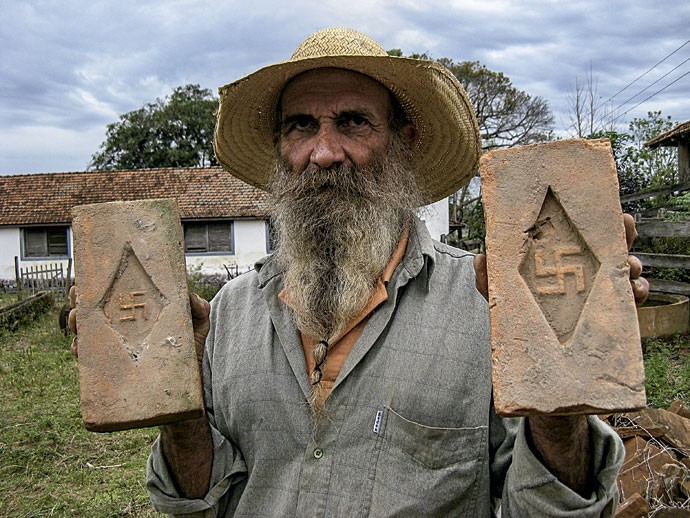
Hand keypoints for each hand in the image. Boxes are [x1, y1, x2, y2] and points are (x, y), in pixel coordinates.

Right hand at [68, 287, 210, 359]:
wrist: (192, 382)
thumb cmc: (192, 349)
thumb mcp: (198, 324)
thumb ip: (199, 308)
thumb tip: (191, 297)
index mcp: (140, 314)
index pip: (114, 297)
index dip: (95, 288)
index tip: (83, 282)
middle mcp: (126, 330)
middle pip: (93, 313)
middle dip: (78, 304)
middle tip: (77, 300)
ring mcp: (119, 349)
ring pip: (86, 334)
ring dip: (76, 325)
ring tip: (76, 319)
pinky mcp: (116, 369)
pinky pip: (90, 360)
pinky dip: (81, 352)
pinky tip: (80, 347)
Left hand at [474, 213, 649, 304]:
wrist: (528, 347)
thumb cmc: (517, 312)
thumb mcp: (500, 295)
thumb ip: (488, 278)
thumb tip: (479, 258)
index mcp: (561, 259)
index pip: (581, 234)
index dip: (595, 219)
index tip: (606, 207)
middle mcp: (585, 271)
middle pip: (611, 245)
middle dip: (624, 233)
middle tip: (625, 225)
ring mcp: (600, 291)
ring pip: (627, 269)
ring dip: (633, 263)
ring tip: (629, 265)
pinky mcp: (612, 312)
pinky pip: (633, 299)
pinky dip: (639, 292)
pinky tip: (635, 291)